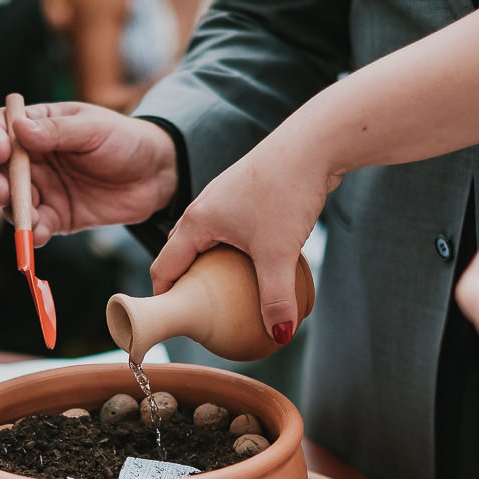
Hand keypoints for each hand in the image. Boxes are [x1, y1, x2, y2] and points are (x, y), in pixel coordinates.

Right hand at [0, 100, 177, 245]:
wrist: (157, 174)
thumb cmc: (125, 140)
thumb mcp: (94, 129)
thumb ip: (58, 131)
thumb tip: (18, 130)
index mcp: (38, 126)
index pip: (0, 126)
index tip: (2, 150)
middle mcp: (34, 158)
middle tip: (4, 192)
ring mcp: (43, 189)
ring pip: (11, 201)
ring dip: (12, 210)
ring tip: (28, 216)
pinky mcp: (57, 217)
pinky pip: (36, 226)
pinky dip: (33, 233)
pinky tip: (41, 234)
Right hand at [150, 127, 338, 343]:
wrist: (315, 142)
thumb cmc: (287, 191)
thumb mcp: (278, 253)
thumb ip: (275, 298)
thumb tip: (279, 335)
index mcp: (197, 221)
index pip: (164, 266)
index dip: (162, 298)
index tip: (169, 323)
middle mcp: (204, 207)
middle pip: (181, 252)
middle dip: (185, 283)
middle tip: (198, 313)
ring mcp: (226, 198)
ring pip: (208, 239)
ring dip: (210, 266)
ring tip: (226, 294)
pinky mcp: (248, 193)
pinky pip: (230, 230)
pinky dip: (233, 251)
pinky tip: (258, 264)